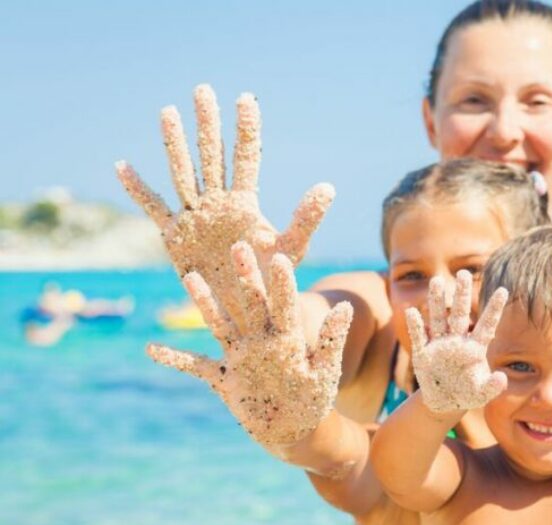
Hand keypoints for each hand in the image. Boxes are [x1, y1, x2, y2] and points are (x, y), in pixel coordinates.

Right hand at [115, 84, 333, 326]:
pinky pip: (153, 207)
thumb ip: (307, 217)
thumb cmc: (272, 279)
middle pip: (211, 155)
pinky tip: (121, 166)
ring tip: (168, 112)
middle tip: (202, 90)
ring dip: (174, 143)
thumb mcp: (291, 247)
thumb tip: (329, 186)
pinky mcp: (175, 235)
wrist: (247, 307)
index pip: (246, 157)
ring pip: (183, 172)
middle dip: (207, 124)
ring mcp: (195, 216)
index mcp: (245, 202)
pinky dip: (138, 188)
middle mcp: (219, 203)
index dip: (245, 128)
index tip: (245, 98)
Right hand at [146, 242, 352, 452]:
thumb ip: (332, 340)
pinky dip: (174, 358)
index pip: (284, 305)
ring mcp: (240, 357)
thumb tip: (347, 307)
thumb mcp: (325, 371)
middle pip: (251, 304)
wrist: (295, 430)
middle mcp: (260, 341)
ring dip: (205, 303)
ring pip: (220, 324)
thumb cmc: (314, 401)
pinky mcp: (225, 378)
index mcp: (286, 338)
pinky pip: (195, 365)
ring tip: (190, 277)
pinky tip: (150, 348)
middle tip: (237, 246)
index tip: (279, 258)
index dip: (281, 283)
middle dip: (245, 277)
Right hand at [407, 271, 508, 413]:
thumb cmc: (467, 395)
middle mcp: (457, 342)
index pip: (486, 325)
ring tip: (436, 281)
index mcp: (474, 349)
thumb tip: (501, 378)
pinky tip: (411, 311)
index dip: (494, 309)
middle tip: (463, 273)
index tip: (503, 290)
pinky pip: (419, 337)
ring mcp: (439, 346)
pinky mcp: (423, 355)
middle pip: (460, 315)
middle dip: (461, 295)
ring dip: (437, 302)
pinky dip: (416, 326)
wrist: (445, 403)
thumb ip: (492, 387)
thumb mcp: (482, 394)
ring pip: (438, 319)